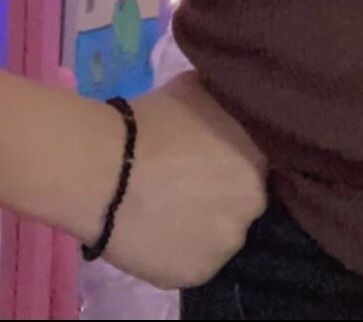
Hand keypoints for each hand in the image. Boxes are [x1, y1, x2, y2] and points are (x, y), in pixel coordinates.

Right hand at [100, 71, 268, 290]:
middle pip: (241, 201)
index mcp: (258, 163)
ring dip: (203, 223)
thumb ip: (222, 103)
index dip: (230, 161)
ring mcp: (224, 246)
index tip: (207, 157)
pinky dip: (180, 249)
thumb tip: (225, 100)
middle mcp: (251, 208)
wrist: (104, 170)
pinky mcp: (195, 274)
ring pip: (218, 233)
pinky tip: (160, 229)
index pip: (255, 164)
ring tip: (170, 208)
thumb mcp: (198, 89)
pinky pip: (193, 259)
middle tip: (189, 182)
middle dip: (221, 192)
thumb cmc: (154, 122)